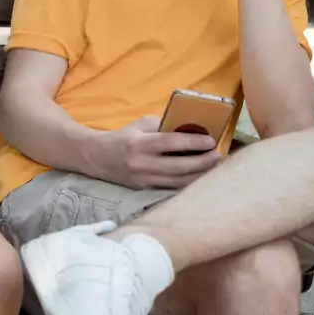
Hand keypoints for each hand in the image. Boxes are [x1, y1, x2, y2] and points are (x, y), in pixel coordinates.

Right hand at [88, 116, 221, 189]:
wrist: (96, 157)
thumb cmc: (123, 137)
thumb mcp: (140, 124)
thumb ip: (164, 126)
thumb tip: (192, 129)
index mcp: (138, 143)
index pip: (171, 143)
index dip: (194, 142)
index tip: (211, 141)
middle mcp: (140, 164)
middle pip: (179, 166)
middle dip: (203, 162)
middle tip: (217, 155)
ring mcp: (142, 179)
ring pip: (178, 181)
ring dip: (199, 175)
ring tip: (212, 166)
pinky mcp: (144, 189)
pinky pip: (171, 188)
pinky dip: (188, 182)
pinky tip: (198, 176)